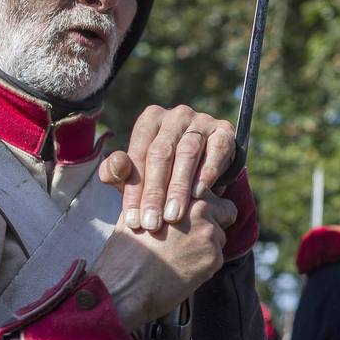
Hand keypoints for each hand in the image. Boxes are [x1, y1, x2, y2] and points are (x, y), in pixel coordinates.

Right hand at [93, 190, 238, 328]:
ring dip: (207, 244)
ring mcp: (210, 236)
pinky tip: (182, 267)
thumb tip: (164, 195)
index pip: (211, 193)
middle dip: (212, 222)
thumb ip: (156, 199)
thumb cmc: (125, 252)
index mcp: (182, 195)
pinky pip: (217, 257)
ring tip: (180, 255)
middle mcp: (202, 211)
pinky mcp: (214, 259)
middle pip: (224, 212)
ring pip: (221, 236)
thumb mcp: (135, 212)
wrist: (124, 287)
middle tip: (190, 237)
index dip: (204, 205)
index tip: (195, 216)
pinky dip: (204, 262)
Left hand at [99, 105, 235, 231]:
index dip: (133, 189)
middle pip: (161, 153)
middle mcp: (176, 115)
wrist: (204, 165)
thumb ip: (119, 173)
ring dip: (179, 187)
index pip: (138, 154)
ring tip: (174, 216)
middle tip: (152, 223)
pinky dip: (208, 172)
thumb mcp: (139, 173)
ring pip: (188, 152)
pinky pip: (217, 150)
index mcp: (150, 119)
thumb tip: (114, 167)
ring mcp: (202, 121)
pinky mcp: (224, 131)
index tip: (132, 221)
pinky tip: (200, 194)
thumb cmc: (164, 170)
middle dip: (155, 192)